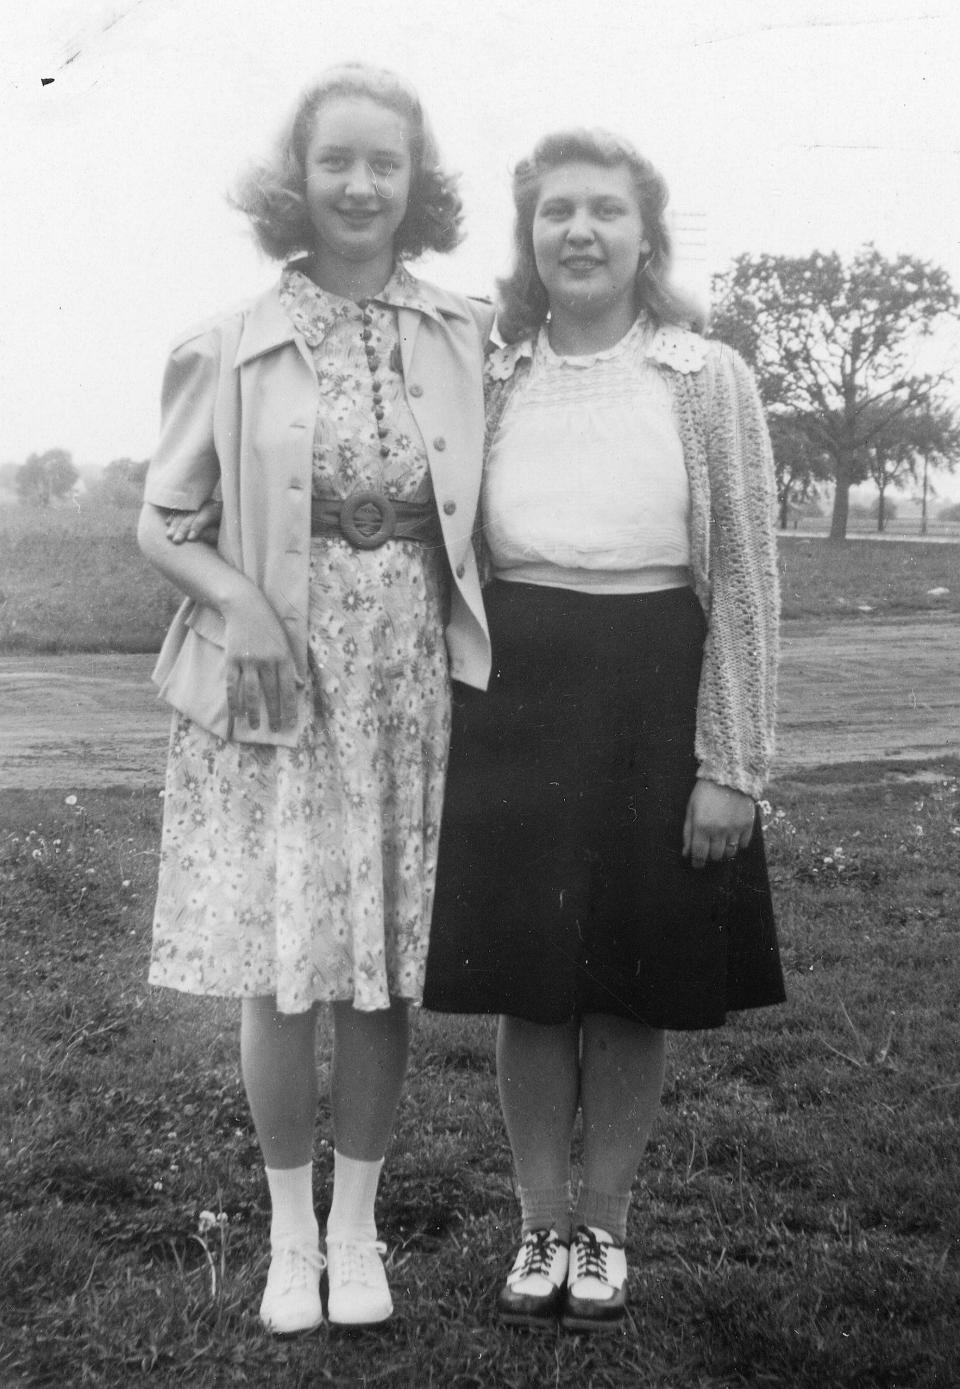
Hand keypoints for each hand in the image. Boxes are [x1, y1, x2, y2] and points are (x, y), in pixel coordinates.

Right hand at [166, 498, 222, 544]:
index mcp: (219, 509)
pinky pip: (181, 510)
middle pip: (193, 514)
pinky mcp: (193, 506)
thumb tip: (195, 536)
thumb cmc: (226, 535)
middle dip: (183, 528)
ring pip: (184, 512)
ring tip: (169, 536)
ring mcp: (200, 504)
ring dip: (175, 523)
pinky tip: (168, 523)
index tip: (190, 539)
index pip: (205, 515)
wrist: (227, 526)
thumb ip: (211, 534)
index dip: (197, 527)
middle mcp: (209, 503)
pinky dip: (174, 516)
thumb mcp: (222, 536)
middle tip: (176, 541)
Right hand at [223, 595, 299, 733]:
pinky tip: (236, 713)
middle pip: (270, 693)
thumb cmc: (269, 626)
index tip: (290, 724)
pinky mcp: (232, 659)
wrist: (246, 607)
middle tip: (274, 729)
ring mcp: (248, 660)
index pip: (288, 688)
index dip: (289, 708)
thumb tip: (299, 687)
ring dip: (252, 712)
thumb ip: (291, 666)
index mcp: (284, 657)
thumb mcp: (286, 643)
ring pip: (250, 692)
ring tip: (254, 726)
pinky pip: (232, 685)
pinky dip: (234, 701)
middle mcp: (267, 660)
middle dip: (273, 714)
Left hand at [682, 779, 754, 869]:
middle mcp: (719, 830)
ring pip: (730, 853)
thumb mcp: (691, 809)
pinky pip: (743, 844)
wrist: (729, 775)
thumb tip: (686, 853)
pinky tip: (732, 836)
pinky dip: (738, 844)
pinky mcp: (748, 825)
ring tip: (720, 844)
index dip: (697, 862)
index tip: (697, 864)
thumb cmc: (705, 792)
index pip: (699, 854)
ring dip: (724, 852)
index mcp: (702, 826)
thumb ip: (688, 833)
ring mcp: (735, 828)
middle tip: (708, 850)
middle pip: (715, 856)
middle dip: (710, 856)